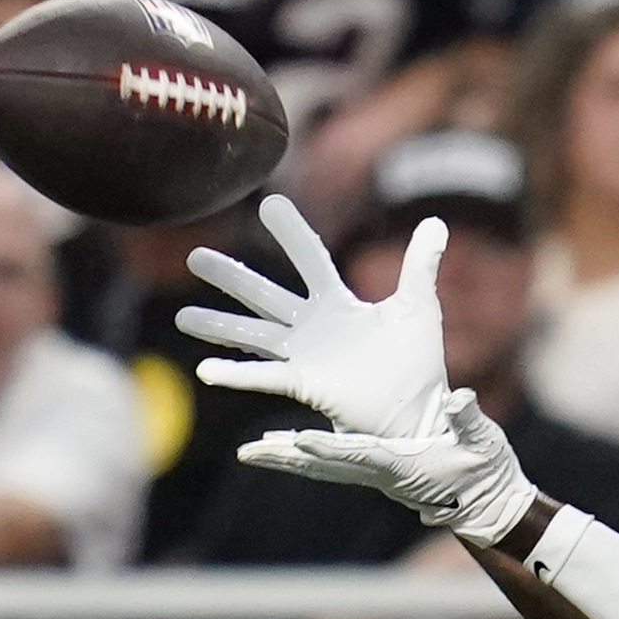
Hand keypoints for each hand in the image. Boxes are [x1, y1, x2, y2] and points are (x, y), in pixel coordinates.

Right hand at [181, 193, 455, 439]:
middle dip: (230, 277)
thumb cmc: (418, 364)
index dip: (292, 233)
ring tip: (183, 318)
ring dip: (217, 326)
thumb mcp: (419, 307)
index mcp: (338, 305)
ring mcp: (304, 357)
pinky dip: (236, 374)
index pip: (310, 260)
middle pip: (264, 295)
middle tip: (194, 257)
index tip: (270, 204)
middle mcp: (313, 328)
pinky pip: (265, 377)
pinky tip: (206, 370)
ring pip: (252, 335)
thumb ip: (420, 264)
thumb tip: (436, 221)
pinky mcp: (305, 385)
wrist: (422, 414)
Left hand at [236, 386, 540, 541]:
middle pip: (324, 467)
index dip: (329, 447)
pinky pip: (329, 466)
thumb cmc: (487, 470)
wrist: (488, 502)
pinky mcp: (375, 472)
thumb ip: (470, 420)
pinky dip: (303, 458)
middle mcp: (380, 473)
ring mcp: (374, 475)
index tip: (299, 438)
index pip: (359, 454)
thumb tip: (461, 397)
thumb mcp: (485, 441)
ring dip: (285, 459)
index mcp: (402, 464)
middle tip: (248, 452)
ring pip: (320, 468)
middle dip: (286, 458)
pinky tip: (283, 447)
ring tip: (250, 451)